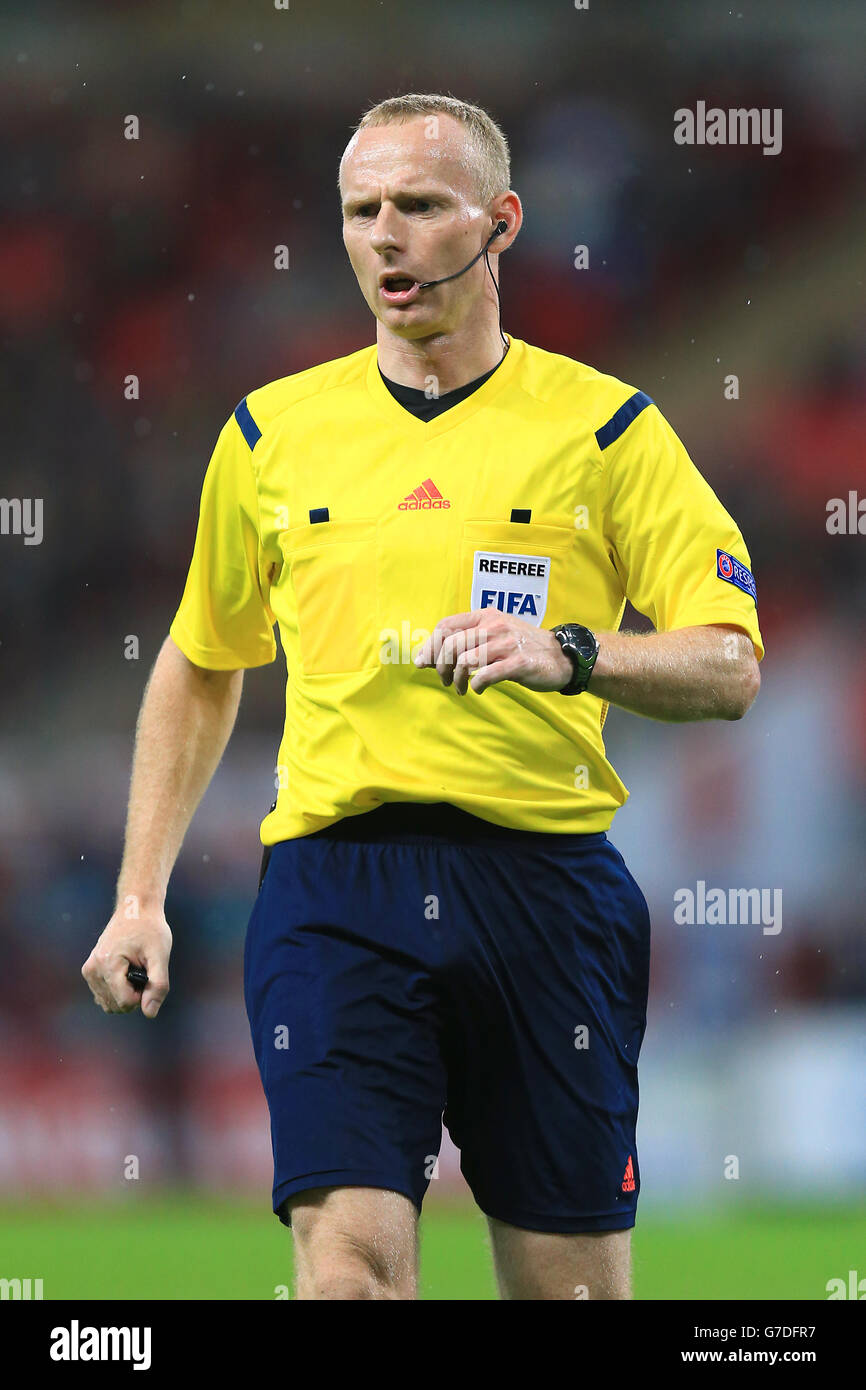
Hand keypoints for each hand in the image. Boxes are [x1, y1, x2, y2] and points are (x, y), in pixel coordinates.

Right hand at [81, 910, 171, 1018]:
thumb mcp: (160, 955)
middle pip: (116, 1006)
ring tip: (135, 969)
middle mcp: (92, 969)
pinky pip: (104, 997)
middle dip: (134, 995)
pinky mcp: (90, 971)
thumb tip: (149, 1013)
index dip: (143, 994)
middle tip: (143, 970)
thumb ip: (158, 985)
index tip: (149, 975)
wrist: (136, 909)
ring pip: (109, 1004)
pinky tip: (127, 973)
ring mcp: (89, 971)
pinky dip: (118, 991)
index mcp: (108, 964)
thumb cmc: (150, 930)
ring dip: (125, 994)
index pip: (125, 1002)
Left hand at [413, 610, 573, 695]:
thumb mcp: (495, 634)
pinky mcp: (518, 663)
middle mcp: (494, 626)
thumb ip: (467, 640)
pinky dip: (475, 685)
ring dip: (456, 679)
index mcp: (485, 616)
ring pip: (464, 661)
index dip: (430, 646)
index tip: (424, 664)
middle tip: (445, 681)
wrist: (562, 656)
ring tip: (460, 689)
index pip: (446, 626)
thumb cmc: (522, 647)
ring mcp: (507, 644)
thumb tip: (428, 657)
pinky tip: (478, 690)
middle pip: (450, 645)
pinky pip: (486, 675)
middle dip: (440, 667)